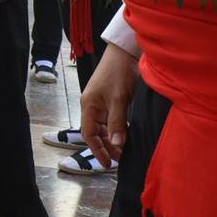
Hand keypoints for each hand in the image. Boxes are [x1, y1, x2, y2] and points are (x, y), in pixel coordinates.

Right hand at [78, 45, 138, 168]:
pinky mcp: (110, 98)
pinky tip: (127, 134)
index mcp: (89, 106)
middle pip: (96, 132)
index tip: (108, 164)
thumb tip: (116, 145)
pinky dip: (117, 129)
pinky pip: (111, 119)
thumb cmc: (119, 72)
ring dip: (112, 139)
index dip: (97, 150)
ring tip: (124, 150)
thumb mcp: (118, 99)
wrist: (124, 52)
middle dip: (106, 147)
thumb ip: (117, 122)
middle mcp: (92, 105)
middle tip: (120, 160)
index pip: (89, 134)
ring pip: (104, 127)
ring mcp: (101, 102)